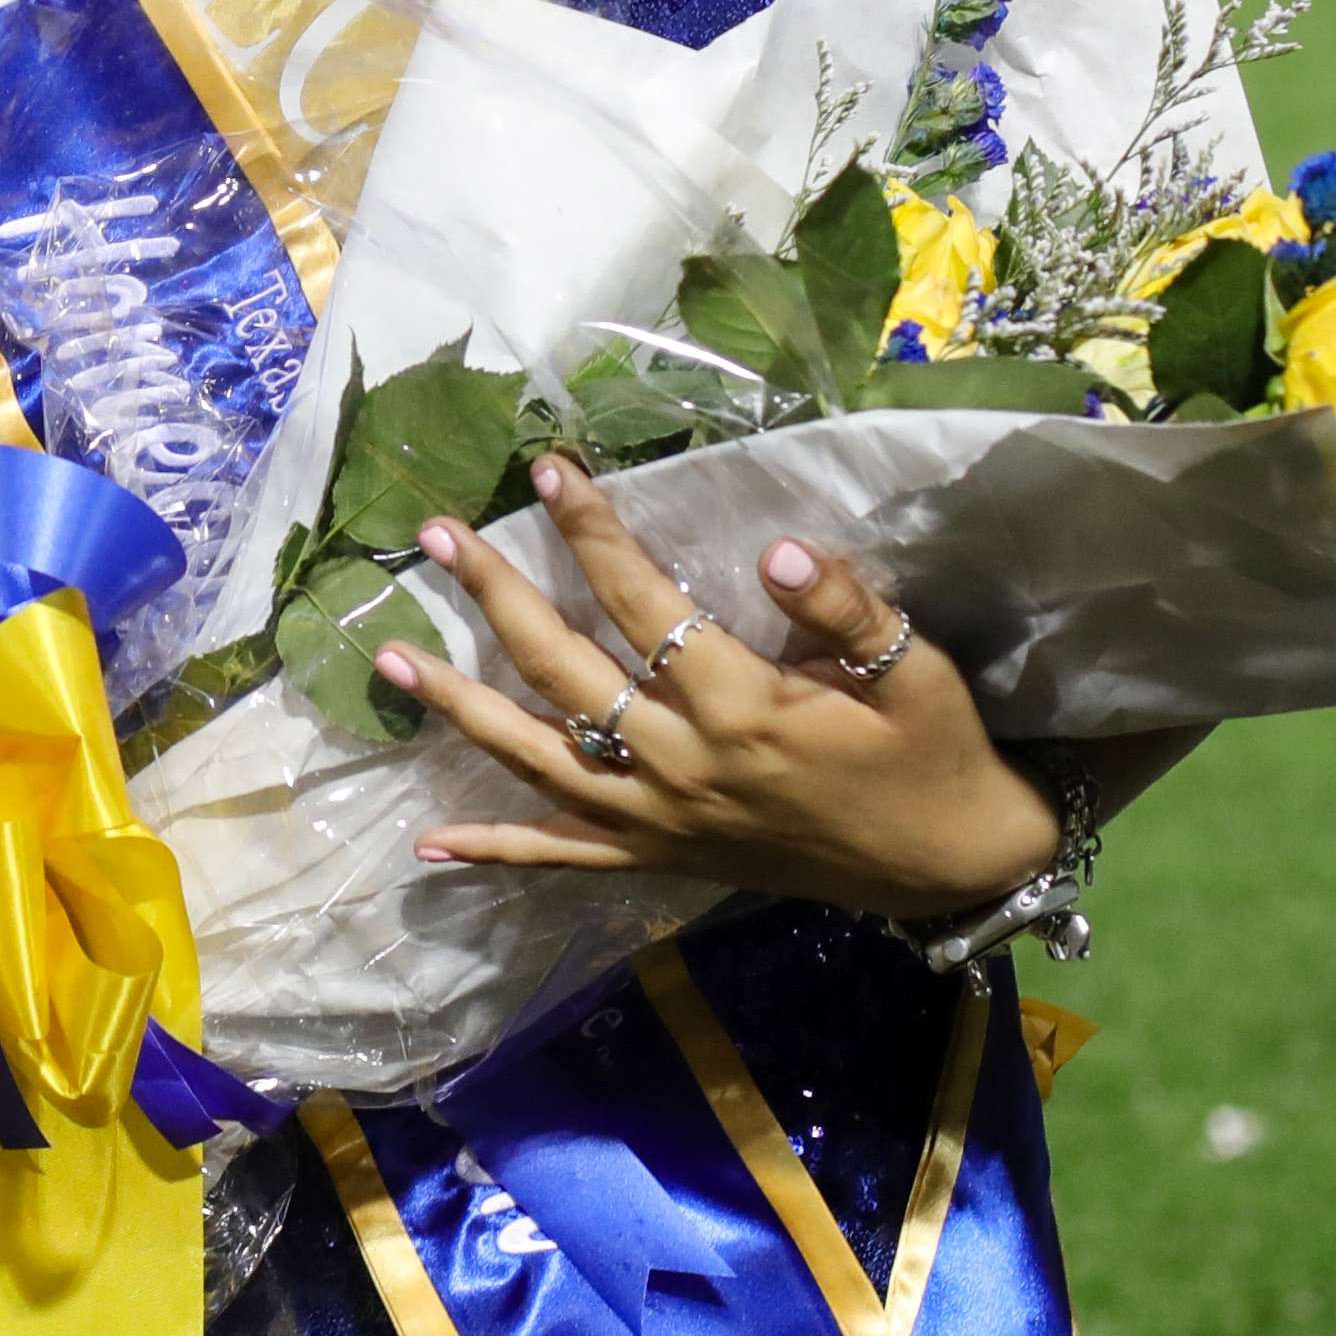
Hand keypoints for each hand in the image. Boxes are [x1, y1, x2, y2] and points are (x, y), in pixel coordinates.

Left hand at [379, 457, 1061, 925]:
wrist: (949, 866)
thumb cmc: (932, 752)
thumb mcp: (917, 670)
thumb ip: (846, 609)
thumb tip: (779, 550)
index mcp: (743, 708)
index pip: (643, 603)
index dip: (591, 533)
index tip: (546, 469)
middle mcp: (683, 766)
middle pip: (565, 670)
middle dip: (496, 596)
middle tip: (439, 536)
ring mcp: (661, 820)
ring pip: (538, 759)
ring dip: (460, 706)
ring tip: (386, 658)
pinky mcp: (660, 859)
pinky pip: (563, 858)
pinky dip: (496, 852)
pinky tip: (429, 846)